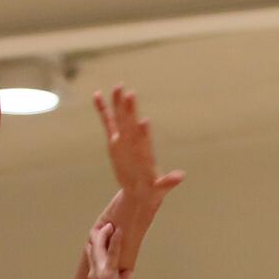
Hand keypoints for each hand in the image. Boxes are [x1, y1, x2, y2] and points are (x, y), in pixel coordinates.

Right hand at [84, 220, 138, 278]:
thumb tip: (127, 273)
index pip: (93, 260)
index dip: (95, 248)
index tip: (97, 238)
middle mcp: (93, 276)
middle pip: (93, 252)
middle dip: (96, 238)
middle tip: (101, 226)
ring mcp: (99, 276)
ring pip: (99, 250)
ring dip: (103, 236)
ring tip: (110, 225)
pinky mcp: (108, 277)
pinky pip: (112, 255)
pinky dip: (115, 242)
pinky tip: (119, 231)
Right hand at [94, 87, 183, 210]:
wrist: (141, 191)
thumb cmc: (153, 190)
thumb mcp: (161, 189)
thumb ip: (169, 182)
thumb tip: (181, 177)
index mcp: (146, 154)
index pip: (145, 141)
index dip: (144, 133)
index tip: (144, 122)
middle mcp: (135, 143)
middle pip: (132, 125)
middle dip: (131, 111)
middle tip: (130, 94)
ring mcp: (124, 139)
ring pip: (120, 118)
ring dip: (118, 103)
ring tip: (118, 87)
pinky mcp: (115, 141)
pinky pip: (108, 122)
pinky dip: (102, 109)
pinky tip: (97, 94)